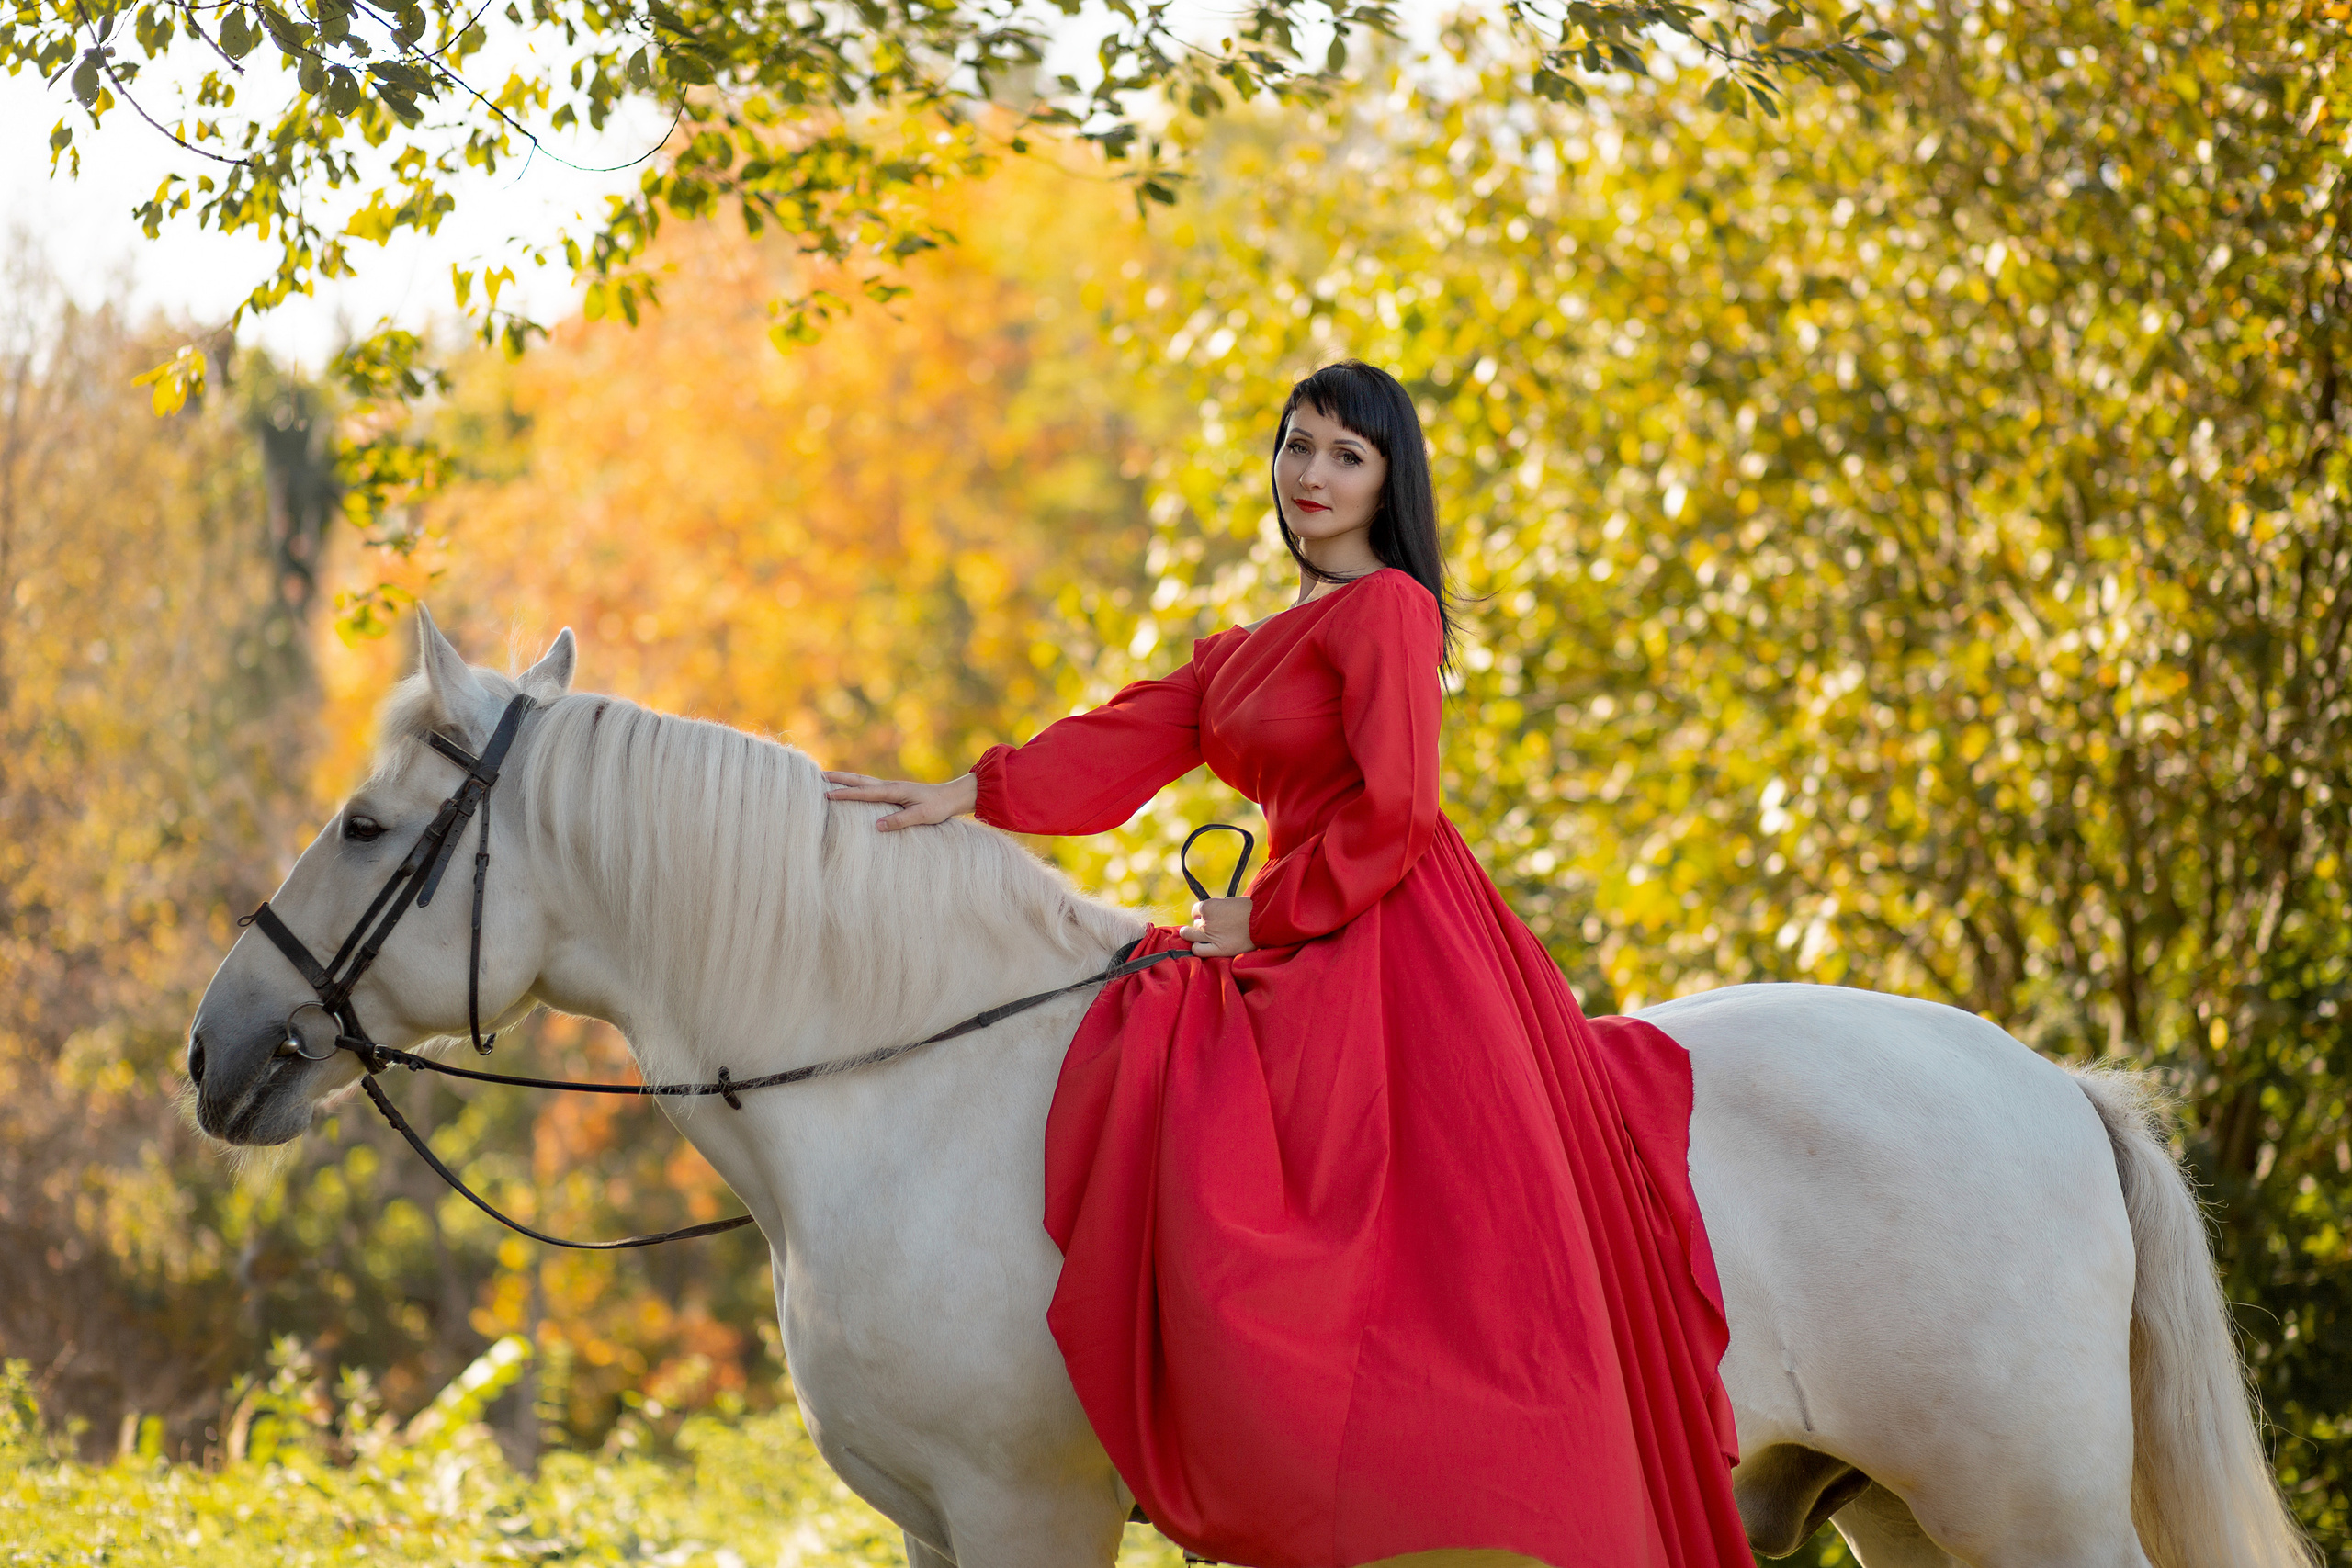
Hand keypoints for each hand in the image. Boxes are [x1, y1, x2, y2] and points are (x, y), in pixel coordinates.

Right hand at [822, 771, 978, 831]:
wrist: (951, 797)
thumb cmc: (938, 807)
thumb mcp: (921, 816)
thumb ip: (900, 820)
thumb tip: (876, 826)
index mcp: (894, 791)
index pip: (863, 793)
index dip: (844, 794)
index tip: (826, 794)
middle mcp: (890, 786)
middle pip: (859, 780)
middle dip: (838, 778)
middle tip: (818, 776)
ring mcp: (891, 787)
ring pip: (863, 781)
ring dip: (845, 779)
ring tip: (828, 778)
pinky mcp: (894, 791)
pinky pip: (870, 786)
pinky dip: (856, 785)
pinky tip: (852, 788)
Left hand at [1179, 897, 1255, 957]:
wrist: (1263, 921)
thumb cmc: (1250, 909)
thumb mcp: (1230, 902)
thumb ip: (1217, 909)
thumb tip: (1212, 914)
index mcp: (1208, 906)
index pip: (1195, 911)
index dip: (1202, 915)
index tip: (1209, 918)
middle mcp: (1205, 921)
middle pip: (1193, 925)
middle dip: (1199, 927)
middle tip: (1208, 929)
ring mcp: (1209, 936)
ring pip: (1190, 937)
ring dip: (1196, 937)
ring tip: (1206, 938)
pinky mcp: (1217, 949)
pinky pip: (1198, 950)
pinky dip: (1198, 949)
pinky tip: (1204, 947)